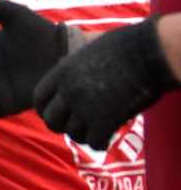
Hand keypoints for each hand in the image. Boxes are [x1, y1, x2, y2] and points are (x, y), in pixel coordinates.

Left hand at [35, 16, 179, 148]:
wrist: (150, 52)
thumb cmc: (126, 46)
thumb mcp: (88, 51)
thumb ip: (74, 68)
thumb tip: (66, 75)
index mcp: (62, 72)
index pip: (39, 98)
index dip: (44, 108)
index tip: (53, 113)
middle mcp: (69, 91)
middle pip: (51, 120)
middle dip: (61, 126)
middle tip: (73, 126)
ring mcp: (85, 107)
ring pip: (72, 134)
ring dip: (83, 136)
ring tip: (94, 132)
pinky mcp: (105, 121)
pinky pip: (94, 141)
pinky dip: (99, 143)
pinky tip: (106, 140)